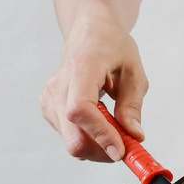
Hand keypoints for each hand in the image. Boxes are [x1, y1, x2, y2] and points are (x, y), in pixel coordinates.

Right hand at [39, 10, 147, 161]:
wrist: (89, 32)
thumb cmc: (113, 47)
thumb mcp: (134, 73)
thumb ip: (132, 106)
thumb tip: (134, 136)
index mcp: (81, 68)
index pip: (80, 110)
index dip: (100, 135)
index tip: (121, 151)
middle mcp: (58, 85)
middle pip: (72, 135)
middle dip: (103, 150)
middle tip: (127, 146)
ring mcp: (49, 98)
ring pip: (71, 142)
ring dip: (98, 147)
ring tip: (116, 128)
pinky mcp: (49, 108)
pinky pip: (69, 137)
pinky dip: (90, 140)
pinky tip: (101, 124)